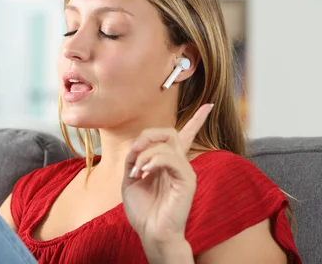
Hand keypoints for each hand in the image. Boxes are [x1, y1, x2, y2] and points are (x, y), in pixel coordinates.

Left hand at [122, 104, 213, 253]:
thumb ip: (135, 157)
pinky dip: (153, 160)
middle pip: (169, 132)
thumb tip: (139, 145)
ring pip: (168, 143)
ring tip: (137, 172)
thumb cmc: (143, 209)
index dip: (197, 120)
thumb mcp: (131, 177)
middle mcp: (180, 164)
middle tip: (134, 154)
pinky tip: (145, 172)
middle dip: (147, 136)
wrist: (151, 233)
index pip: (186, 135)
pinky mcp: (187, 180)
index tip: (209, 106)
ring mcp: (185, 171)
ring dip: (145, 153)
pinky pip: (170, 157)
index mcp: (168, 163)